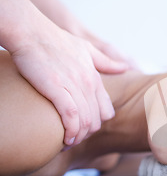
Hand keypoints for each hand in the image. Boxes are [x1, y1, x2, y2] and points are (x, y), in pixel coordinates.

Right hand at [11, 24, 128, 146]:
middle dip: (87, 134)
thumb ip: (106, 62)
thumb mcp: (87, 49)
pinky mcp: (56, 88)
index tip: (86, 129)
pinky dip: (70, 131)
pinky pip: (70, 116)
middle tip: (76, 139)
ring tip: (68, 143)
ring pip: (85, 121)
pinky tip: (65, 140)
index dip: (97, 123)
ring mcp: (74, 86)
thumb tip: (126, 67)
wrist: (31, 32)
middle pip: (96, 119)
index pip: (106, 110)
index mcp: (95, 77)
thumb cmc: (56, 40)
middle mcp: (88, 83)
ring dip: (78, 137)